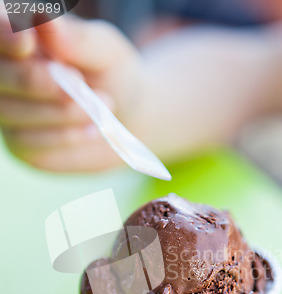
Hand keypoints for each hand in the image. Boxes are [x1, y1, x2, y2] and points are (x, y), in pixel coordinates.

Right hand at [0, 9, 143, 171]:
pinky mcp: (20, 144)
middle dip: (34, 80)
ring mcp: (9, 109)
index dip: (5, 36)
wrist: (129, 120)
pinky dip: (63, 136)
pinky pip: (26, 141)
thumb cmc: (112, 76)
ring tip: (99, 108)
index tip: (28, 43)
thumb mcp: (105, 52)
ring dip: (59, 112)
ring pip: (10, 111)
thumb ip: (76, 39)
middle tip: (79, 81)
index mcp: (21, 38)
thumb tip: (45, 21)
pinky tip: (91, 131)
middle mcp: (6, 73)